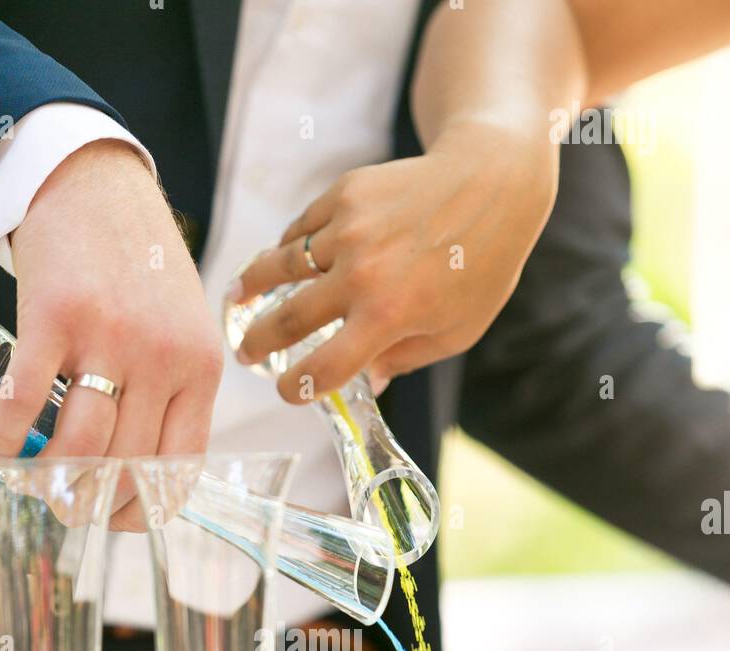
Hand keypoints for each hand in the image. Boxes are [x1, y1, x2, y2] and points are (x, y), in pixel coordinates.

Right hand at [0, 139, 222, 528]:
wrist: (92, 184)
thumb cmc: (139, 263)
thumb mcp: (186, 325)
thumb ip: (176, 389)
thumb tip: (147, 468)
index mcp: (199, 367)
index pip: (178, 466)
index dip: (145, 509)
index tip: (120, 520)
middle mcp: (162, 357)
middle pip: (127, 465)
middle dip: (96, 503)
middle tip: (72, 509)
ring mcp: (108, 338)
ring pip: (82, 447)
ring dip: (55, 482)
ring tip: (39, 487)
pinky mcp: (54, 318)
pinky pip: (27, 404)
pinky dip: (9, 442)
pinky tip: (1, 457)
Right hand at [233, 120, 556, 402]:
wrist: (493, 180)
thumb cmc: (481, 265)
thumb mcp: (455, 330)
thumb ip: (404, 360)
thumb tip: (366, 385)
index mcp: (388, 317)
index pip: (323, 368)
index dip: (296, 388)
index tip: (285, 390)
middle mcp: (361, 275)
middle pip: (286, 320)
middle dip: (257, 343)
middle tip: (245, 353)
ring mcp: (348, 230)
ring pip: (280, 266)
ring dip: (251, 287)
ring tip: (236, 299)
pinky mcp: (345, 195)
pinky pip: (302, 230)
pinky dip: (288, 247)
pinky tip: (280, 259)